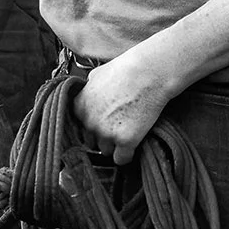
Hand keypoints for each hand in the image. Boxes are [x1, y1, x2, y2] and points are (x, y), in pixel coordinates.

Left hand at [71, 50, 170, 165]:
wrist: (149, 72)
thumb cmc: (126, 69)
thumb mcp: (97, 74)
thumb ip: (88, 89)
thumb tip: (88, 92)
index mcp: (79, 107)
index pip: (80, 126)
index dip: (94, 125)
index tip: (105, 121)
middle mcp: (89, 122)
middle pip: (92, 140)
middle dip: (104, 135)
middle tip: (119, 124)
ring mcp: (106, 133)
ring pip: (106, 150)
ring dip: (116, 145)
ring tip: (129, 131)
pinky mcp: (125, 140)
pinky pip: (121, 159)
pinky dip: (127, 155)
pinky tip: (133, 146)